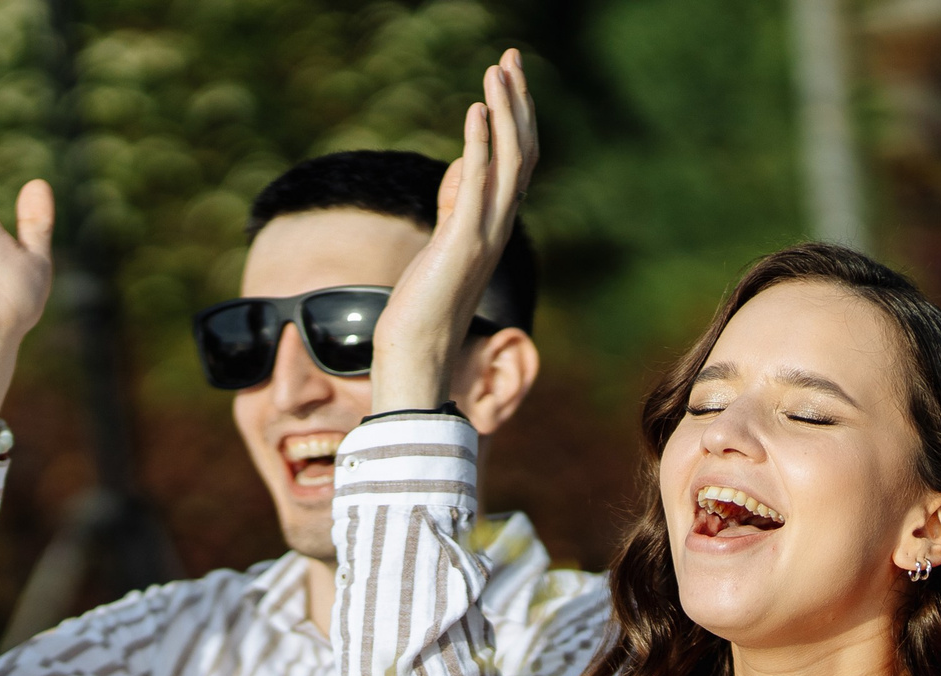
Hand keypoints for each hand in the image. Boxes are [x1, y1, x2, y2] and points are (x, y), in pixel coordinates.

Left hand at [368, 50, 538, 414]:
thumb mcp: (442, 243)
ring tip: (496, 70)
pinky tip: (474, 110)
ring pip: (509, 162)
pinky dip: (479, 145)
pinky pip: (477, 185)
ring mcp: (484, 235)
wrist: (417, 353)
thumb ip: (455, 204)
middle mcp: (498, 226)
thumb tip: (463, 165)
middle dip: (517, 102)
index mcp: (495, 225)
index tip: (507, 78)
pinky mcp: (461, 243)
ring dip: (504, 112)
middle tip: (510, 57)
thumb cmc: (425, 305)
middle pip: (523, 152)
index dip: (517, 118)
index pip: (518, 162)